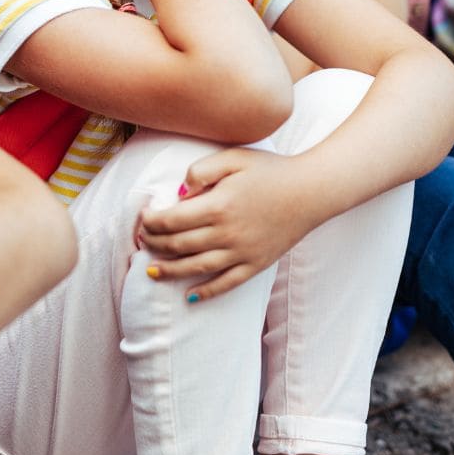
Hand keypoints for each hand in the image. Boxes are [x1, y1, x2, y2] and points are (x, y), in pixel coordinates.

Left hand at [136, 150, 321, 301]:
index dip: (151, 222)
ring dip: (171, 271)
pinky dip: (207, 292)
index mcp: (218, 206)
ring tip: (151, 271)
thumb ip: (202, 170)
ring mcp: (242, 252)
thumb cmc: (271, 170)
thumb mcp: (234, 158)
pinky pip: (227, 283)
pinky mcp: (256, 263)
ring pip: (197, 267)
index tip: (143, 219)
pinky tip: (190, 296)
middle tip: (142, 242)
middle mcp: (226, 233)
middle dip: (155, 244)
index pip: (172, 220)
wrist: (311, 190)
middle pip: (179, 244)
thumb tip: (180, 192)